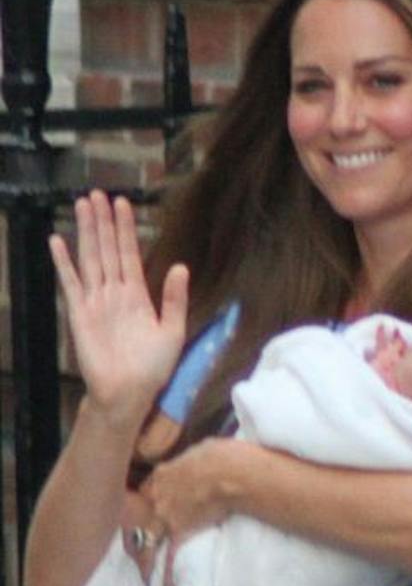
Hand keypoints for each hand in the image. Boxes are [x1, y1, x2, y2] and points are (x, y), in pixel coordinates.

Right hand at [49, 191, 188, 427]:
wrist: (130, 392)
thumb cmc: (153, 366)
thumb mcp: (173, 330)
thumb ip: (174, 298)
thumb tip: (180, 267)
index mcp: (138, 294)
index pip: (130, 253)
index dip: (126, 228)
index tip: (123, 203)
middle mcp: (115, 292)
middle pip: (108, 249)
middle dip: (103, 221)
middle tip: (98, 193)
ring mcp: (96, 301)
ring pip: (90, 258)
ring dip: (86, 232)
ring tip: (82, 205)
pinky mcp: (80, 314)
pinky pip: (71, 283)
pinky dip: (64, 263)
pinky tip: (57, 241)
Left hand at [140, 436, 245, 585]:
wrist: (232, 474)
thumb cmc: (221, 455)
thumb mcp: (201, 450)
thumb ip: (189, 462)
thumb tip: (194, 465)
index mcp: (162, 475)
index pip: (146, 491)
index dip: (147, 501)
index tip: (148, 509)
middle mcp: (156, 498)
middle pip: (136, 519)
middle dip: (131, 534)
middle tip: (131, 548)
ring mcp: (165, 517)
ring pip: (145, 542)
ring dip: (142, 561)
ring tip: (142, 578)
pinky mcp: (179, 533)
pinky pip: (169, 559)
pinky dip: (167, 577)